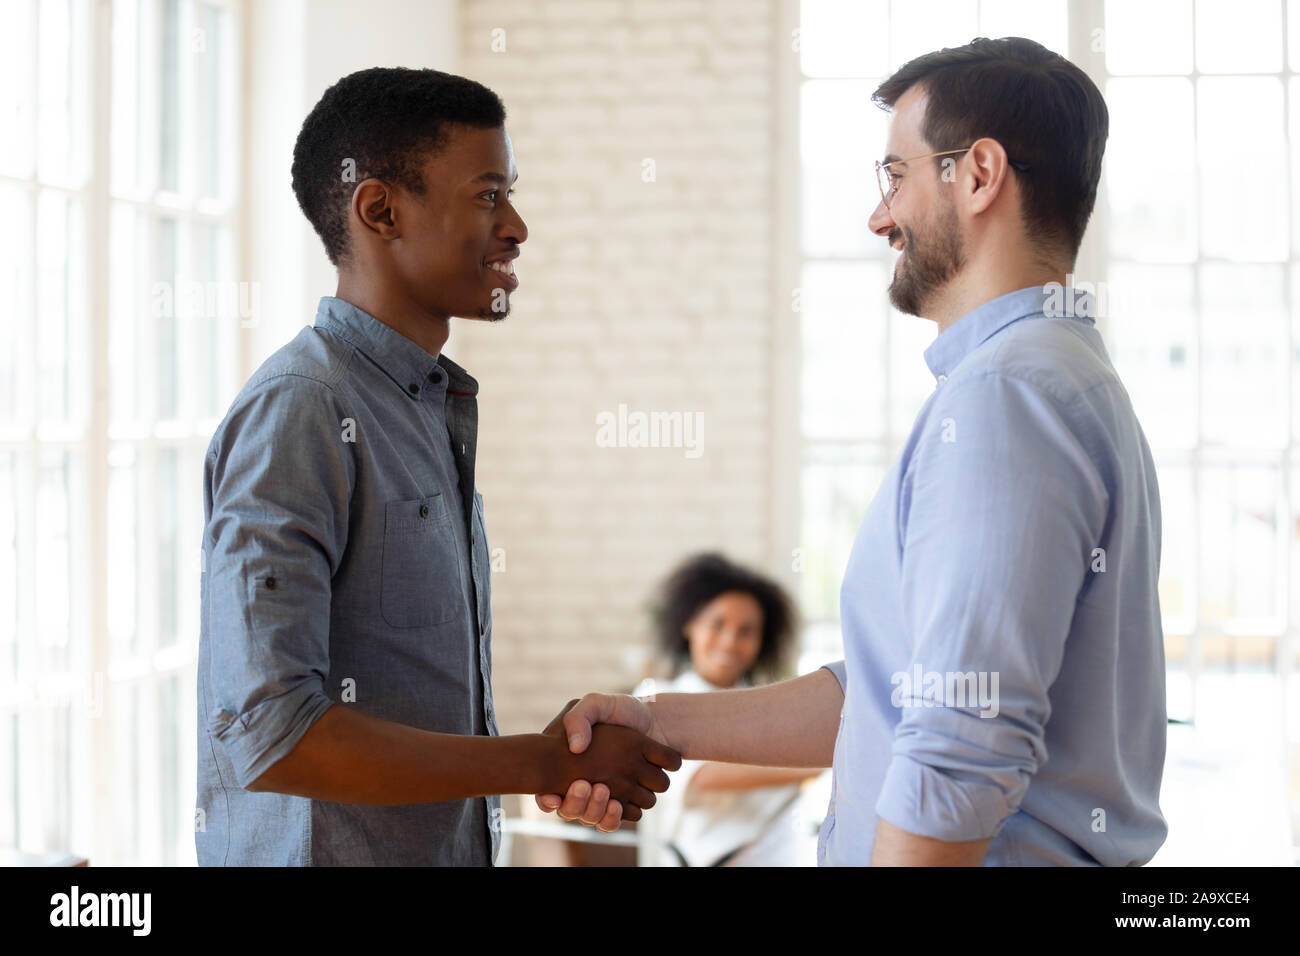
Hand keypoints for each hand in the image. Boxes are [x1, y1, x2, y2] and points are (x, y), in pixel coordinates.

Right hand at [535, 693, 671, 830]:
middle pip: (570, 811)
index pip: (545, 791)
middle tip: (584, 785)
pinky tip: (619, 803)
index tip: (553, 796)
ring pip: (592, 818)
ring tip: (604, 790)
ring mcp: (603, 797)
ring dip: (596, 809)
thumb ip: (579, 718)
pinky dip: (616, 816)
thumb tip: (576, 748)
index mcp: (565, 763)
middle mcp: (580, 786)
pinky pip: (613, 822)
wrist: (657, 722)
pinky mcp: (625, 804)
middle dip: (575, 803)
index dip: (545, 799)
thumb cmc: (620, 711)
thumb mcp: (595, 704)